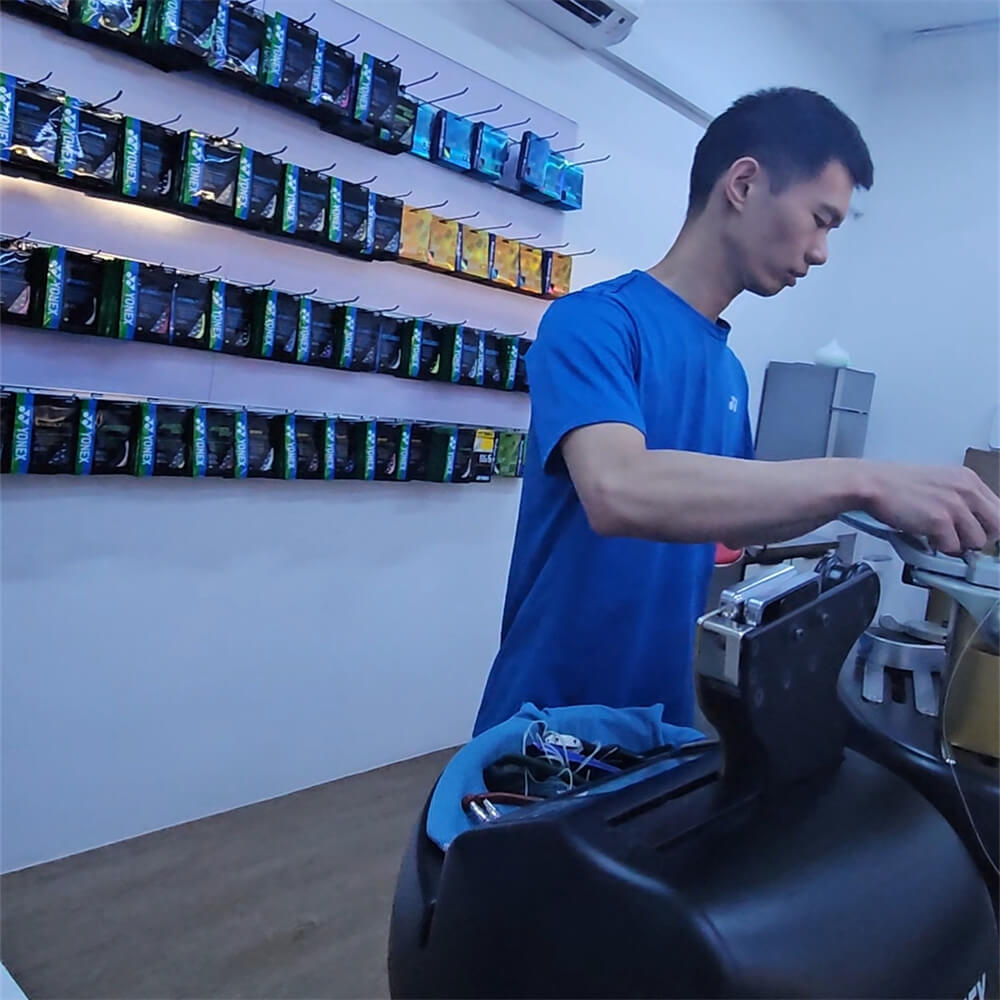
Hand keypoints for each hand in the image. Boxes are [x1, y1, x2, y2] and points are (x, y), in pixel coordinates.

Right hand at [865, 462, 999, 554]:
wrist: (872, 484)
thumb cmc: (895, 484)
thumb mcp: (938, 482)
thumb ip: (958, 498)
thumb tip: (969, 520)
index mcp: (967, 479)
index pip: (998, 509)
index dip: (988, 526)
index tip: (979, 533)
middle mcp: (966, 490)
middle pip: (997, 527)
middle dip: (979, 538)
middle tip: (961, 540)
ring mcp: (955, 506)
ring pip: (976, 542)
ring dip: (957, 546)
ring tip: (938, 539)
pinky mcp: (940, 521)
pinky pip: (952, 548)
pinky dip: (939, 549)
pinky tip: (926, 540)